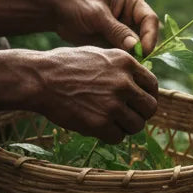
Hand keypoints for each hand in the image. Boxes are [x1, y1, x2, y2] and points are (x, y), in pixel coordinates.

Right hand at [32, 46, 159, 141]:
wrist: (40, 79)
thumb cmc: (66, 66)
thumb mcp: (100, 55)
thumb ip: (122, 68)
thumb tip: (140, 85)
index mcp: (126, 63)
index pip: (153, 85)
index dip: (147, 96)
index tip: (138, 103)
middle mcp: (124, 83)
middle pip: (150, 108)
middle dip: (140, 114)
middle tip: (127, 116)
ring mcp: (113, 104)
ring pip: (137, 125)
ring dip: (126, 127)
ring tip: (112, 123)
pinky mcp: (99, 123)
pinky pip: (118, 137)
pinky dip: (111, 136)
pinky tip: (99, 128)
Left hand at [53, 0, 159, 55]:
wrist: (57, 12)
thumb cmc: (77, 4)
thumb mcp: (97, 15)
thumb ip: (117, 30)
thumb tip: (135, 46)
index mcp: (132, 2)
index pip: (150, 19)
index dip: (150, 36)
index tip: (144, 51)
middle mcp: (132, 16)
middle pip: (147, 35)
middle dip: (143, 49)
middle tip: (136, 63)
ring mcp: (125, 30)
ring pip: (138, 47)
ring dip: (134, 57)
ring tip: (124, 65)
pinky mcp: (116, 42)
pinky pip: (125, 53)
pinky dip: (123, 60)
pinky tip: (115, 65)